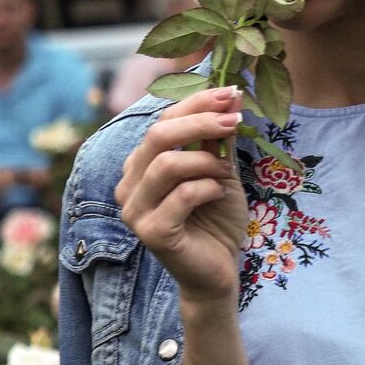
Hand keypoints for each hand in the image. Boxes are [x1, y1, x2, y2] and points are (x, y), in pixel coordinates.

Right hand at [114, 87, 245, 306]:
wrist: (219, 271)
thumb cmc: (217, 220)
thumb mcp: (221, 172)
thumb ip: (219, 139)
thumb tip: (231, 95)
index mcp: (141, 165)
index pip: (162, 120)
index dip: (196, 103)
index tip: (231, 93)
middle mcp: (129, 184)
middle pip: (158, 135)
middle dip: (200, 121)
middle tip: (234, 119)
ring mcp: (135, 210)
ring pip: (168, 164)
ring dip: (207, 162)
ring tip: (227, 173)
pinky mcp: (151, 233)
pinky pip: (182, 195)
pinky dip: (208, 188)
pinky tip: (220, 194)